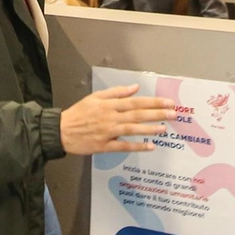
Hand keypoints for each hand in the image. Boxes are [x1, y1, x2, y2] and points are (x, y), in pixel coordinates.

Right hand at [60, 84, 174, 154]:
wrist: (60, 131)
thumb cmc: (78, 113)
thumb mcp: (95, 97)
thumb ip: (116, 92)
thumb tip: (135, 88)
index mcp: (109, 104)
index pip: (135, 102)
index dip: (153, 102)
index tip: (168, 102)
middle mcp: (111, 117)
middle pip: (137, 114)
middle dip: (157, 114)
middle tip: (173, 114)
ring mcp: (108, 132)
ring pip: (133, 129)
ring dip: (149, 129)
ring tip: (164, 129)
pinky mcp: (104, 146)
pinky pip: (123, 146)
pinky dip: (137, 146)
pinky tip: (150, 146)